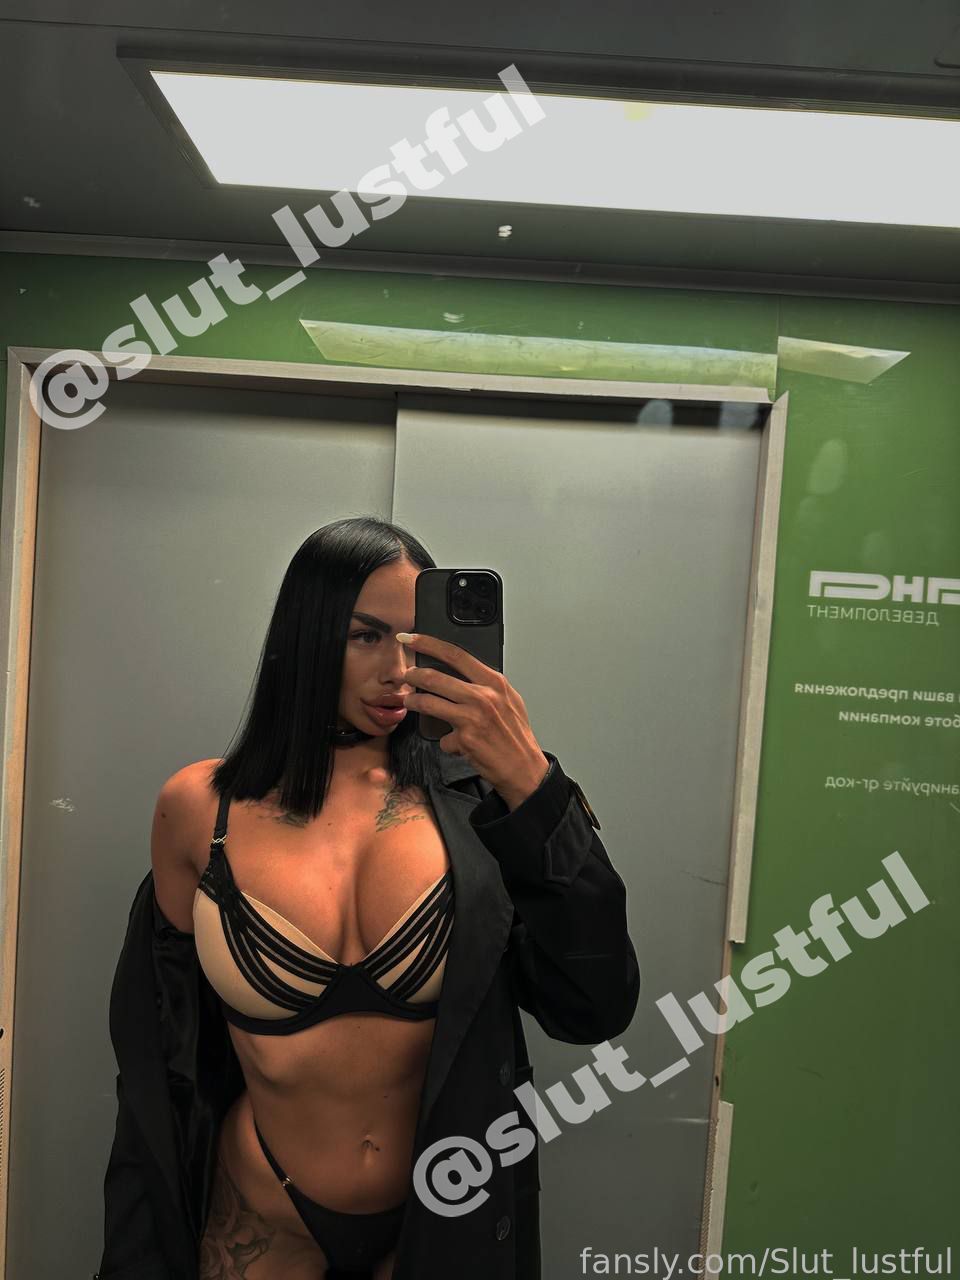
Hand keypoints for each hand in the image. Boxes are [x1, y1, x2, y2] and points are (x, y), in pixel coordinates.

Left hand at [399, 632, 548, 807]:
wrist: (524, 768)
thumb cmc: (516, 735)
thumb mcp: (509, 700)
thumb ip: (487, 686)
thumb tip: (461, 675)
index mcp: (494, 682)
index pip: (456, 655)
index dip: (429, 644)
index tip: (412, 638)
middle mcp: (483, 697)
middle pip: (435, 677)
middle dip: (413, 675)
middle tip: (406, 676)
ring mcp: (472, 717)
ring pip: (428, 703)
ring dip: (414, 702)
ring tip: (410, 702)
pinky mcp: (464, 739)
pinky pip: (442, 736)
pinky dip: (445, 741)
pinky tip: (454, 743)